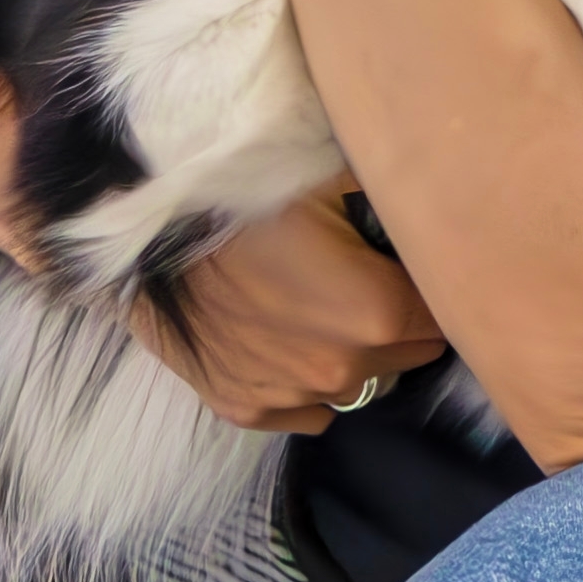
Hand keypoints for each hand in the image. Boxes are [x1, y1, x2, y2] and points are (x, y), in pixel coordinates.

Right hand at [136, 192, 450, 434]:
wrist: (135, 223)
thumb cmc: (241, 188)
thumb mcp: (329, 168)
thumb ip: (393, 193)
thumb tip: (433, 192)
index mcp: (379, 313)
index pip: (446, 317)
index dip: (435, 288)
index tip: (413, 263)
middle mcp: (341, 369)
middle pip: (407, 356)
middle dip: (398, 322)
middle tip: (363, 275)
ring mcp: (288, 396)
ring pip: (355, 385)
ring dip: (350, 354)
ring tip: (314, 305)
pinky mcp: (241, 408)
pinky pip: (303, 413)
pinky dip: (302, 384)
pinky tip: (282, 341)